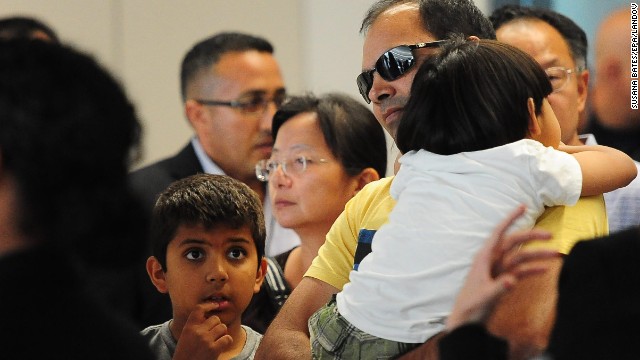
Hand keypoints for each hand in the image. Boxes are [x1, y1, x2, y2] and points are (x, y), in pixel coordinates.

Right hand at [173, 303, 232, 359]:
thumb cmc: (186, 354)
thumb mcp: (186, 337)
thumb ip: (196, 327)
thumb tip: (211, 318)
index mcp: (189, 327)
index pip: (199, 309)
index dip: (209, 305)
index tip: (216, 304)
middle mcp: (198, 331)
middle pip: (215, 319)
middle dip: (217, 325)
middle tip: (214, 334)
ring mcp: (206, 340)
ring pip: (222, 327)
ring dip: (222, 333)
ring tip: (217, 340)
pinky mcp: (214, 349)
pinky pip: (227, 338)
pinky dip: (226, 342)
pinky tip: (221, 346)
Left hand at [445, 205, 558, 330]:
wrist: (466, 321)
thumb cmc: (471, 306)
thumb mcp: (485, 297)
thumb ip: (499, 288)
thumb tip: (512, 280)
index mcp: (484, 257)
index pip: (498, 233)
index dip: (510, 218)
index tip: (523, 206)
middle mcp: (492, 260)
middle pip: (514, 242)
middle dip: (531, 237)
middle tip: (551, 235)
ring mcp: (499, 269)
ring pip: (520, 257)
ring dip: (537, 255)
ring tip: (557, 254)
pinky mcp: (504, 280)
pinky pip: (520, 270)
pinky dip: (532, 269)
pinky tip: (545, 269)